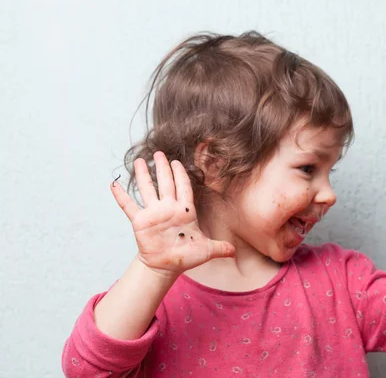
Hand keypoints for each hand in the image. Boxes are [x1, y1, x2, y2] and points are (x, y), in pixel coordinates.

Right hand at [110, 151, 234, 276]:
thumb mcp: (206, 251)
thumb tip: (235, 251)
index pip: (183, 188)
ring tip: (138, 160)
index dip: (181, 174)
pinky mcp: (140, 221)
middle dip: (163, 168)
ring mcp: (153, 213)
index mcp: (184, 211)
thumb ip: (220, 248)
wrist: (166, 266)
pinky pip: (129, 206)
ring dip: (143, 175)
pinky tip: (114, 184)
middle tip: (159, 153)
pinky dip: (121, 196)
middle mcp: (168, 208)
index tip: (177, 161)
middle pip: (166, 183)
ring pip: (148, 189)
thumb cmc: (186, 257)